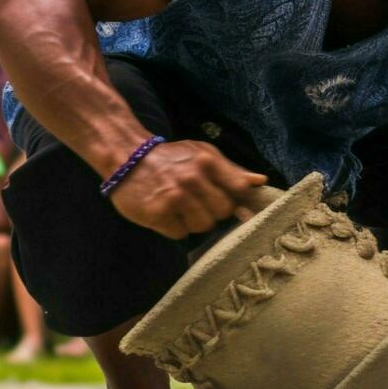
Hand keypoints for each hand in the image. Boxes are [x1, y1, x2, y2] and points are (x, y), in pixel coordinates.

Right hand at [108, 140, 267, 239]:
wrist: (126, 158)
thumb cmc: (171, 158)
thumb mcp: (203, 154)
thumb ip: (232, 170)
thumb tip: (260, 181)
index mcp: (207, 162)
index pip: (239, 191)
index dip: (237, 200)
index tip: (230, 202)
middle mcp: (192, 179)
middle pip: (223, 212)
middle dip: (214, 212)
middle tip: (198, 203)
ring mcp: (174, 197)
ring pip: (203, 226)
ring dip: (194, 222)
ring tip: (181, 209)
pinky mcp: (157, 213)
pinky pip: (180, 234)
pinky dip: (175, 228)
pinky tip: (166, 214)